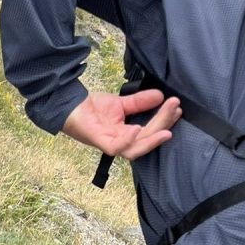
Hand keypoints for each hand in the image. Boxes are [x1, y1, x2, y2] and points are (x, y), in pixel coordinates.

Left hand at [61, 89, 180, 160]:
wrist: (68, 105)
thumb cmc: (91, 108)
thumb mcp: (120, 103)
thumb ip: (140, 102)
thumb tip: (161, 95)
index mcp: (127, 134)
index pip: (151, 131)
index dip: (165, 120)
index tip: (176, 106)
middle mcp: (121, 142)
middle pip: (146, 139)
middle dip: (163, 124)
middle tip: (175, 108)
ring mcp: (110, 143)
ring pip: (135, 148)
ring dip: (152, 138)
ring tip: (166, 130)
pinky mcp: (99, 141)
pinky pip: (116, 147)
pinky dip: (128, 140)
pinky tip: (136, 129)